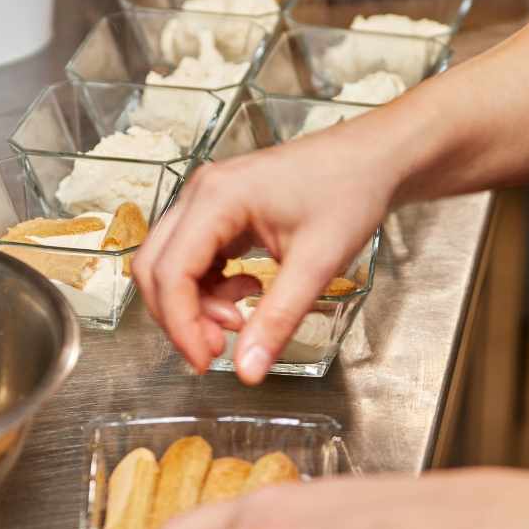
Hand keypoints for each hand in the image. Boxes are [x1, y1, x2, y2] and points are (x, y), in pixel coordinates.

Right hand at [132, 123, 397, 382]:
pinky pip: (192, 257)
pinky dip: (209, 287)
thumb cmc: (349, 193)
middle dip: (179, 316)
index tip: (206, 362)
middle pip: (156, 267)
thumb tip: (246, 370)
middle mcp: (200, 194)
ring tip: (241, 320)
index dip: (181, 325)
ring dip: (194, 303)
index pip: (172, 272)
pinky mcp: (217, 210)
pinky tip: (248, 291)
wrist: (372, 158)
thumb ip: (277, 319)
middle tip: (217, 349)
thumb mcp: (316, 264)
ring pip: (170, 264)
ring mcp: (205, 199)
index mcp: (217, 198)